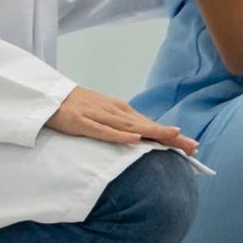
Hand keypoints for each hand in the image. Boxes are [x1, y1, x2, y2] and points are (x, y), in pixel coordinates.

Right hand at [45, 88, 199, 153]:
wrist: (48, 97)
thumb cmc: (79, 108)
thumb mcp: (105, 116)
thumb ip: (123, 126)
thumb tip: (144, 140)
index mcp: (122, 112)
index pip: (151, 125)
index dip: (172, 136)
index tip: (193, 146)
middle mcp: (116, 112)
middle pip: (147, 126)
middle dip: (171, 136)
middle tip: (193, 146)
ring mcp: (99, 116)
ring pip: (131, 127)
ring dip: (153, 133)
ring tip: (174, 138)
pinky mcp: (81, 122)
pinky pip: (102, 131)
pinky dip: (118, 136)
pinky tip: (134, 140)